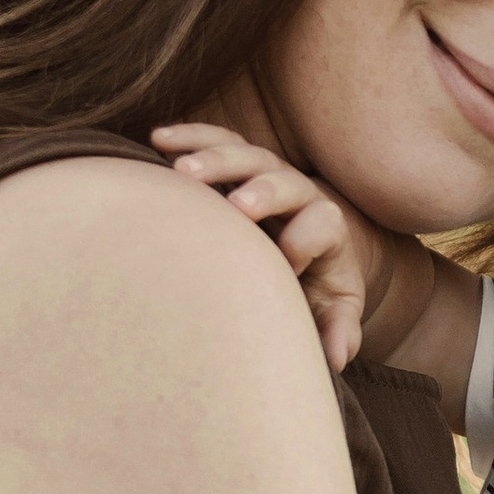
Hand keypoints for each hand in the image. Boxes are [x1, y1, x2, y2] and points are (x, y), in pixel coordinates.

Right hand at [151, 125, 386, 371]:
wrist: (309, 249)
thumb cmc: (316, 286)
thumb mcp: (331, 309)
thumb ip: (337, 329)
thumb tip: (335, 357)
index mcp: (326, 228)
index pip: (323, 222)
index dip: (305, 239)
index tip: (285, 264)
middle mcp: (299, 192)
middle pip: (285, 179)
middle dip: (263, 190)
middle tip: (238, 205)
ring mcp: (266, 172)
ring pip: (244, 154)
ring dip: (214, 158)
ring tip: (179, 171)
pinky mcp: (238, 162)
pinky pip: (216, 140)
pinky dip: (189, 136)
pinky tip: (156, 139)